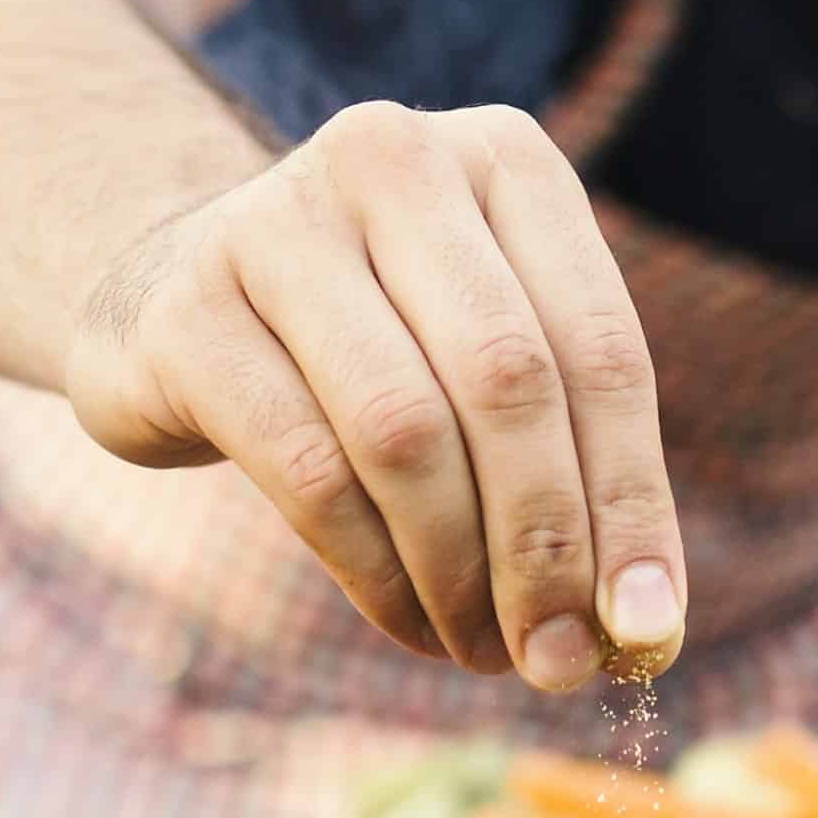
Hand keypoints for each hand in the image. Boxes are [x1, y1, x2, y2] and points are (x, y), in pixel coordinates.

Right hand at [65, 101, 686, 692]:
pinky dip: (375, 571)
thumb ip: (572, 459)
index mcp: (504, 156)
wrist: (169, 294)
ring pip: (406, 432)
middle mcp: (394, 157)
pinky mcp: (187, 310)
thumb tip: (642, 627)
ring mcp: (277, 222)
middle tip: (559, 661)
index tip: (648, 628)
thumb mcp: (485, 355)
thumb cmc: (374, 337)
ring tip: (482, 650)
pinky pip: (309, 470)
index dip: (632, 500)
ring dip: (458, 573)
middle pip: (509, 383)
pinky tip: (406, 620)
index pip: (601, 346)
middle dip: (546, 546)